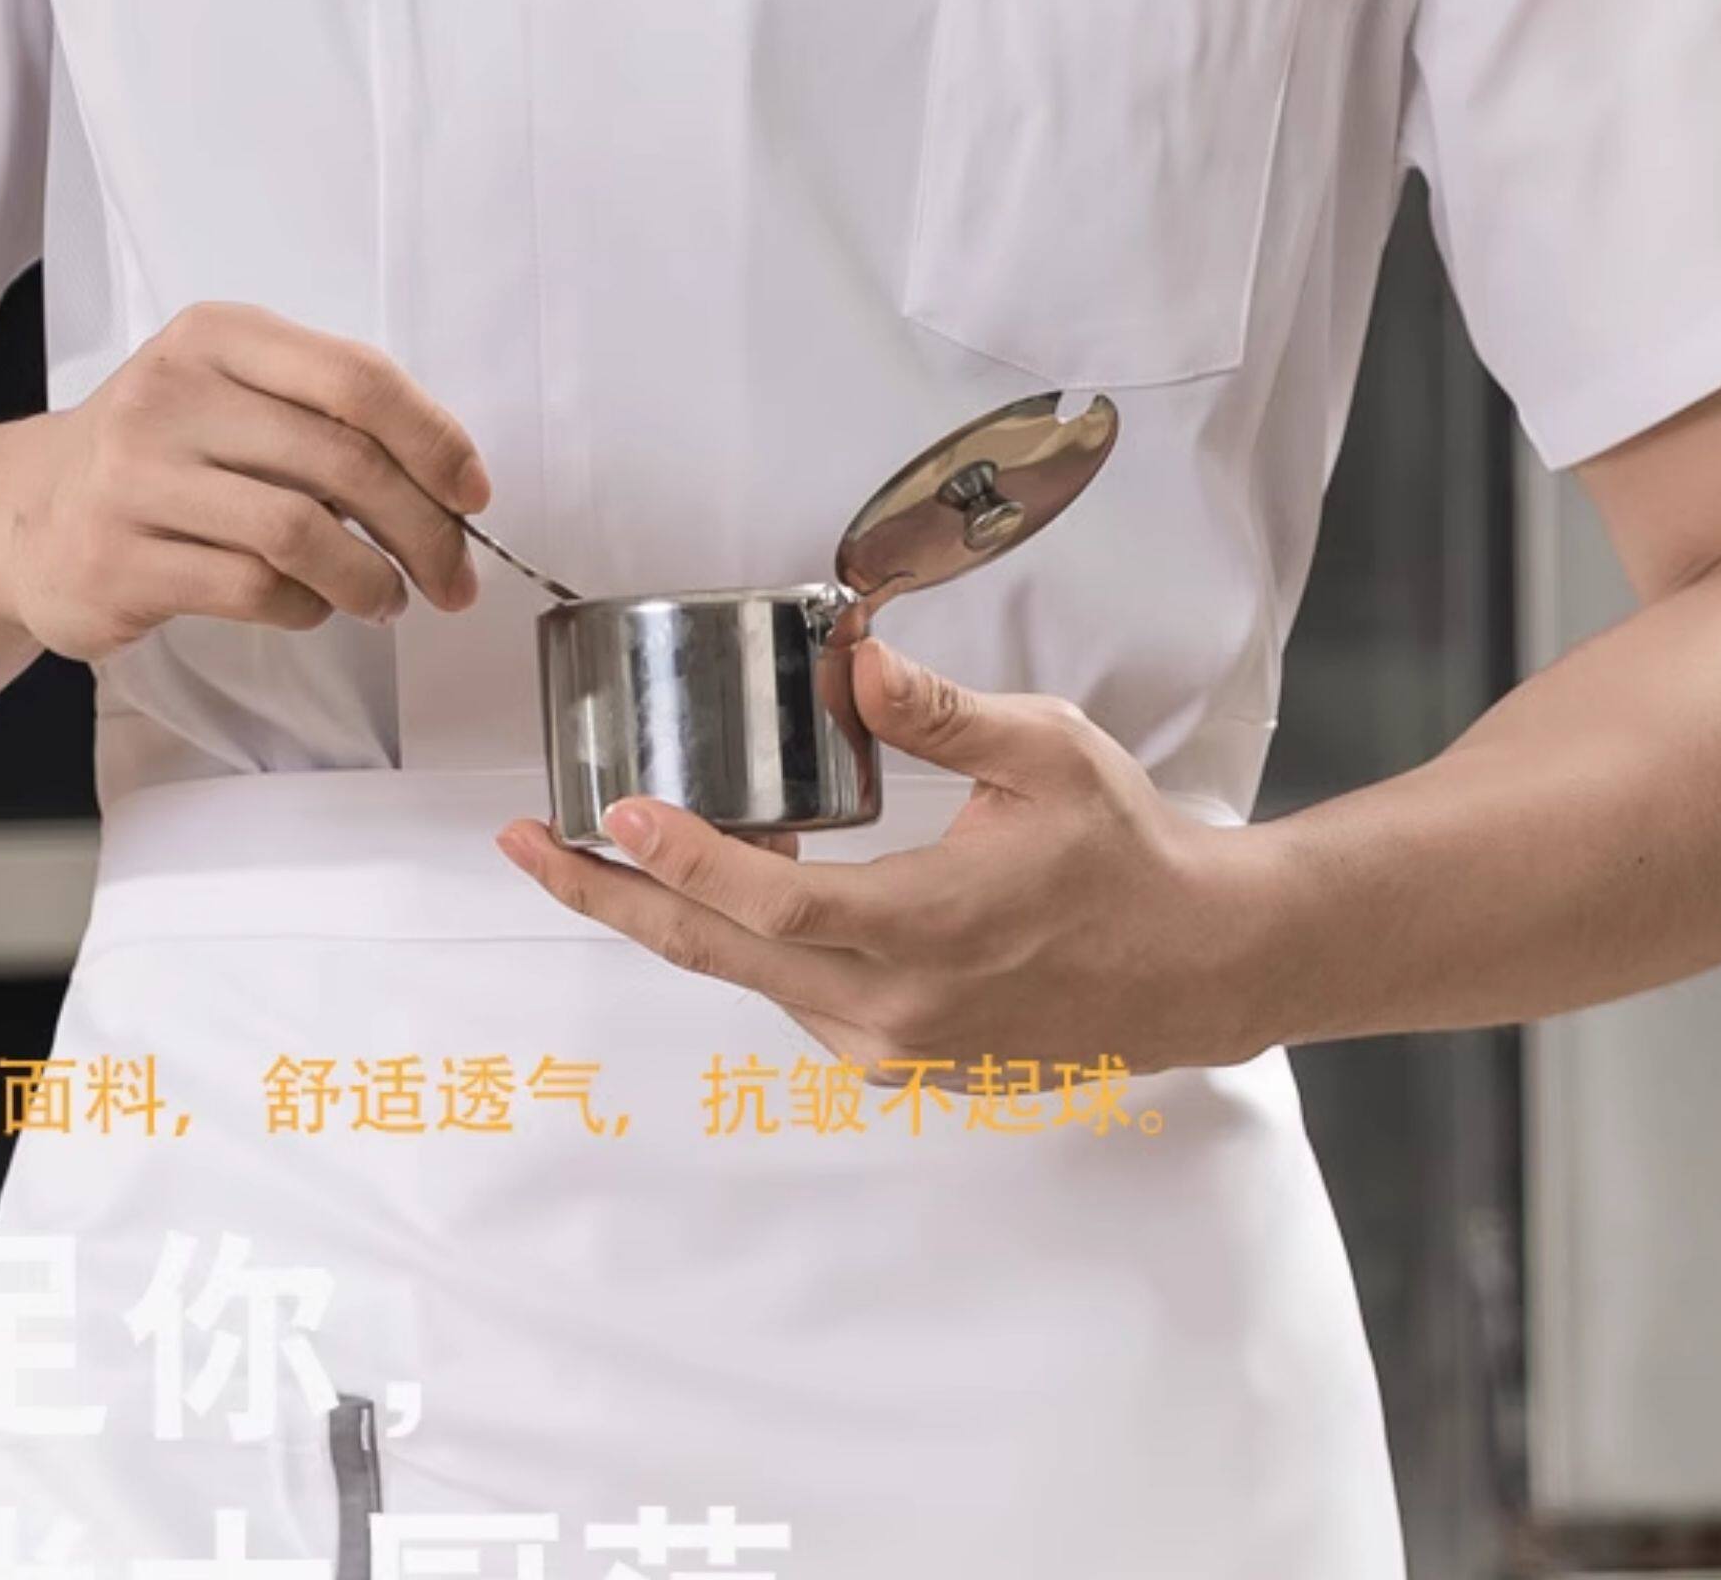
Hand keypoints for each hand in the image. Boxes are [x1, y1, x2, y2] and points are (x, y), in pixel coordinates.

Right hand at [0, 302, 490, 661]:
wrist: (21, 512)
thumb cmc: (156, 451)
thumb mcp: (228, 392)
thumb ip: (323, 411)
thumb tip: (446, 476)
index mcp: (216, 337)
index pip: (357, 378)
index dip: (434, 439)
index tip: (473, 492)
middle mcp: (170, 396)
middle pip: (343, 461)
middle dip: (423, 528)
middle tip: (453, 575)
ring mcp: (137, 480)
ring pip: (302, 532)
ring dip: (369, 578)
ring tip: (386, 598)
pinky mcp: (120, 562)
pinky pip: (251, 589)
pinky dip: (305, 607)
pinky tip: (310, 606)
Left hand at [494, 635, 1277, 1079]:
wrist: (1194, 965)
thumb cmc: (1125, 852)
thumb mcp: (1047, 753)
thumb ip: (945, 713)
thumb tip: (857, 662)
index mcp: (924, 930)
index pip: (770, 904)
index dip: (681, 861)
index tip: (611, 813)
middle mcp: (892, 1008)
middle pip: (720, 956)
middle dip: (611, 898)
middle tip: (526, 844)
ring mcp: (893, 1047)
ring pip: (751, 979)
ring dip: (674, 916)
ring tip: (606, 846)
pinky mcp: (901, 1059)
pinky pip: (795, 996)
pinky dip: (745, 942)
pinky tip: (722, 882)